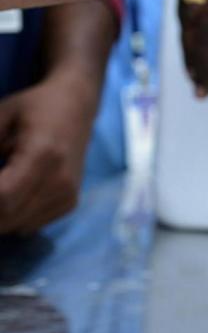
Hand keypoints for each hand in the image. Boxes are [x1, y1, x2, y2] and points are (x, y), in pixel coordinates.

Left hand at [0, 74, 97, 233]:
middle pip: (6, 218)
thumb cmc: (32, 108)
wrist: (75, 106)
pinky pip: (28, 226)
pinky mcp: (70, 203)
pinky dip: (10, 218)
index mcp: (42, 154)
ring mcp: (67, 194)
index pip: (3, 199)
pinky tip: (9, 195)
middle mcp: (60, 180)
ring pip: (14, 226)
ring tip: (1, 185)